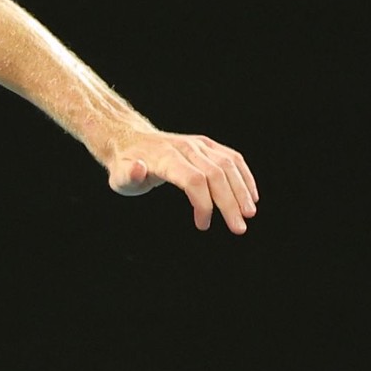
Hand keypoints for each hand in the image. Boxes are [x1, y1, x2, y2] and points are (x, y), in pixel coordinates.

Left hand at [98, 120, 258, 233]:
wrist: (132, 141)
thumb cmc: (126, 165)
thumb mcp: (119, 176)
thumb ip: (128, 176)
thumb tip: (139, 169)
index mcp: (166, 157)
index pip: (193, 179)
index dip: (203, 203)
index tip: (203, 225)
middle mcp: (187, 148)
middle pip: (216, 174)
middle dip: (230, 203)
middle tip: (238, 229)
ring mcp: (199, 144)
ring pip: (229, 165)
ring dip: (242, 191)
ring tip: (248, 215)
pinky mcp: (208, 145)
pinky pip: (232, 158)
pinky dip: (244, 177)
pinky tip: (251, 197)